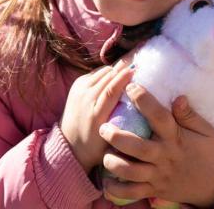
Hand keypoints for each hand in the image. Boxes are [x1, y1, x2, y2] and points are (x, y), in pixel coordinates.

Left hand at [60, 57, 134, 173]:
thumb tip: (144, 107)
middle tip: (138, 66)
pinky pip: (97, 72)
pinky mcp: (76, 85)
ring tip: (129, 72)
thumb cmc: (97, 146)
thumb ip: (126, 124)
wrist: (69, 145)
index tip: (136, 71)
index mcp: (96, 116)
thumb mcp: (114, 140)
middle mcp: (85, 101)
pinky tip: (116, 77)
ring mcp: (79, 91)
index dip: (123, 78)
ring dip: (116, 70)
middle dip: (123, 70)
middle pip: (107, 77)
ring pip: (103, 72)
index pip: (110, 91)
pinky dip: (108, 72)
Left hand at [99, 85, 213, 206]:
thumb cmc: (208, 153)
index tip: (131, 87)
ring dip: (114, 163)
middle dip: (117, 137)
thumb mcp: (206, 131)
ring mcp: (158, 175)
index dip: (144, 101)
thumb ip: (189, 115)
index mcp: (176, 138)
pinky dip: (116, 190)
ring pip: (130, 172)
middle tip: (103, 127)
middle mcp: (165, 157)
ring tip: (104, 154)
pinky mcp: (154, 190)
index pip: (159, 117)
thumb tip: (178, 97)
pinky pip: (131, 193)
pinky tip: (107, 181)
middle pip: (137, 148)